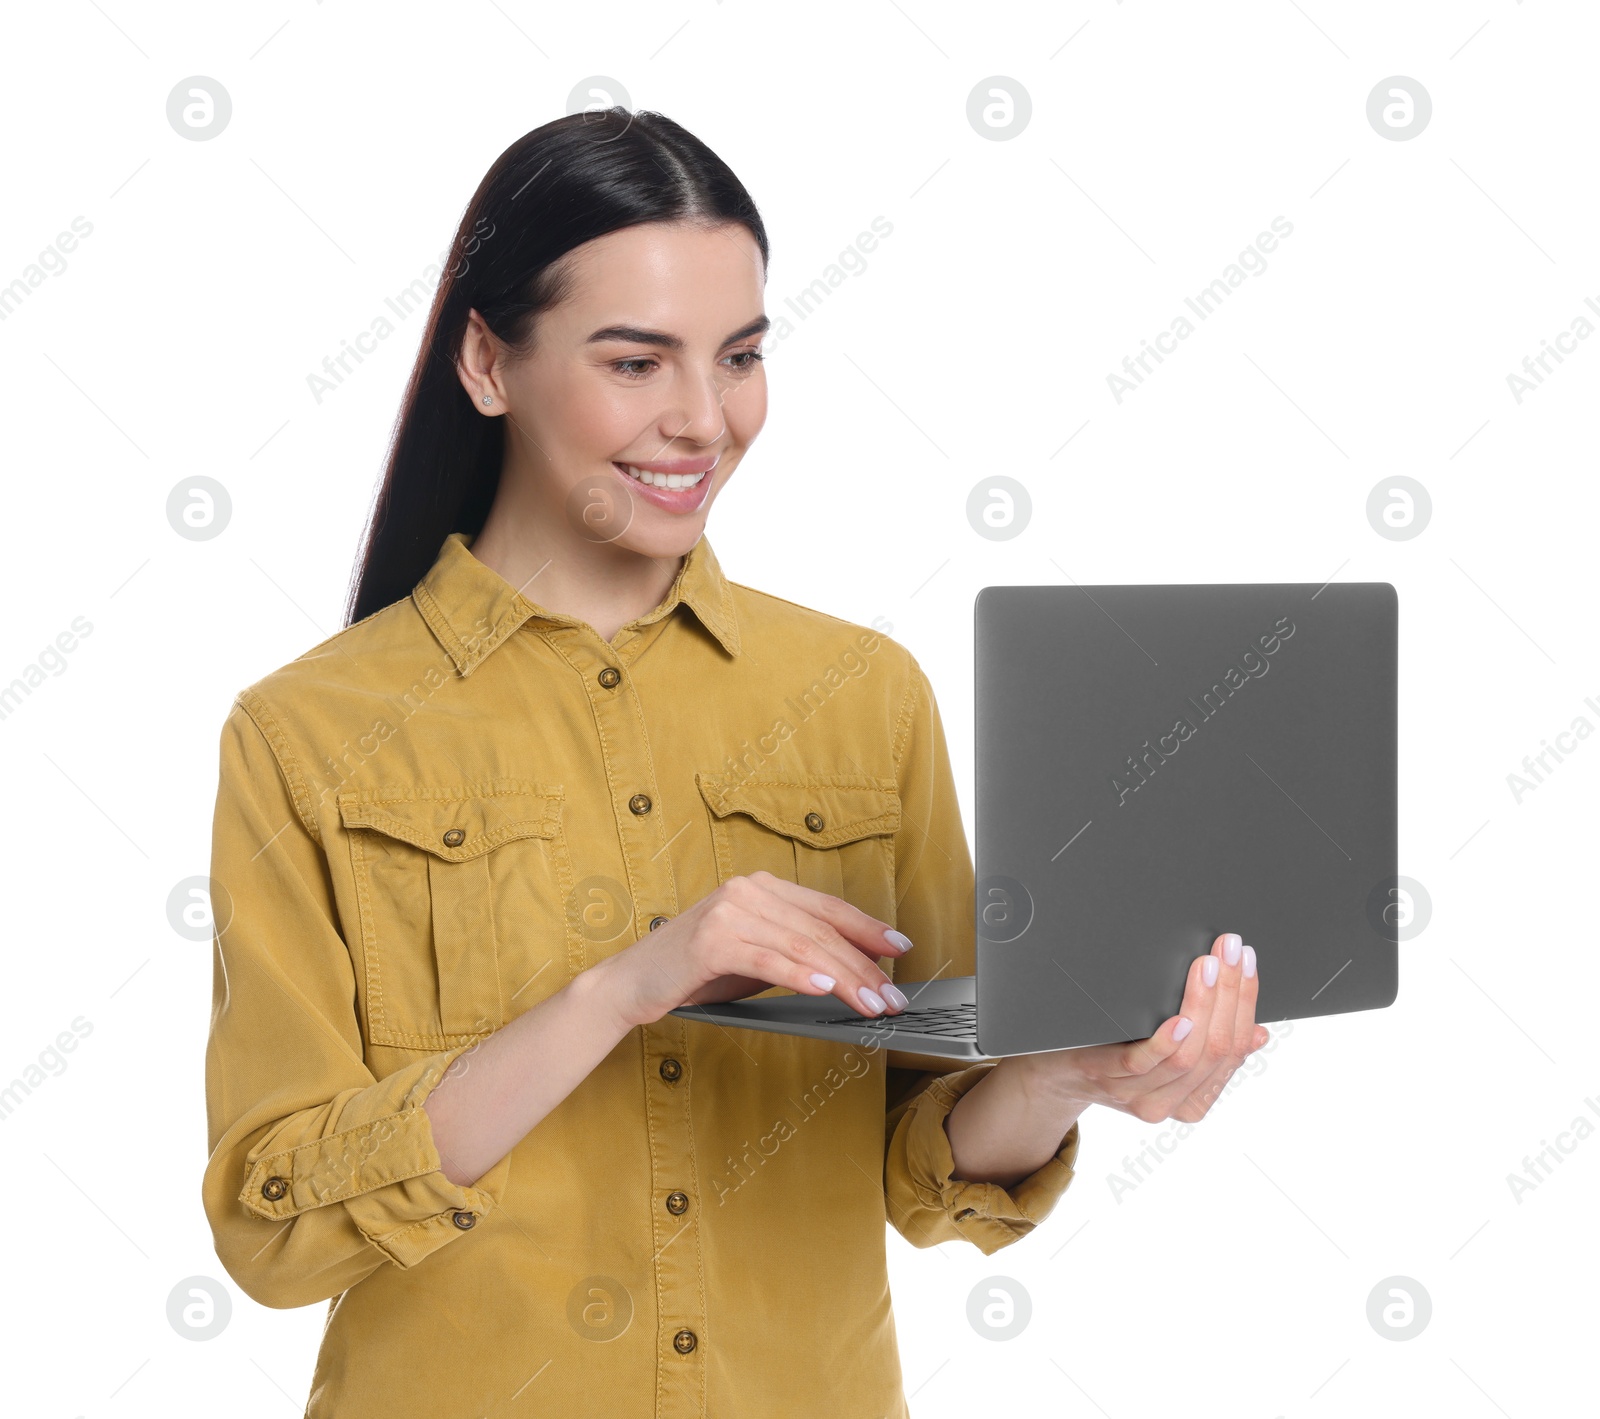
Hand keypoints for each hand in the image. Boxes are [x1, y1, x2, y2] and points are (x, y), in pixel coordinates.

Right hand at [593, 872, 914, 1029]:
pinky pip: (767, 958)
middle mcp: (747, 891)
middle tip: (892, 997)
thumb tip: (849, 969)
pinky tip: (826, 990)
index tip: (900, 949)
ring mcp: (728, 911)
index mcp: (760, 888)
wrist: (632, 985)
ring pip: (801, 946)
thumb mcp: (754, 956)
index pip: (826, 908)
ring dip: (843, 978)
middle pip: (820, 929)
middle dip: (863, 965)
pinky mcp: (711, 940)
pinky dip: (801, 975)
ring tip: (870, 1004)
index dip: (867, 928)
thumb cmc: (695, 973)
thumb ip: (794, 952)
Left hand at [1012, 931, 1268, 1123]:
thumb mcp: (1168, 1055)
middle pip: (1216, 1049)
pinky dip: (1166, 1041)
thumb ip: (1208, 1046)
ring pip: (1187, 1056)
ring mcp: (1136, 1093)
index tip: (1247, 962)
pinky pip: (1143, 1063)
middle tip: (1231, 952)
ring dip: (1203, 1004)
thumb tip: (1257, 1032)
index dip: (1245, 1002)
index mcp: (1193, 1097)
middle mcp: (1169, 1102)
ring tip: (1210, 967)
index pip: (1235, 1049)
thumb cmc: (1113, 1054)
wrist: (1052, 1074)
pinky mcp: (1105, 1077)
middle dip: (1230, 995)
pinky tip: (1178, 1018)